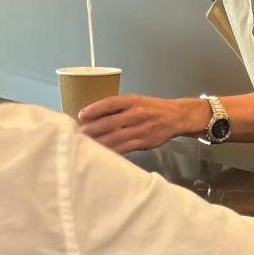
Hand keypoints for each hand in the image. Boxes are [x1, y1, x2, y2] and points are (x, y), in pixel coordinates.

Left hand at [78, 95, 208, 153]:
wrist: (175, 117)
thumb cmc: (152, 108)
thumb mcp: (137, 101)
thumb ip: (119, 107)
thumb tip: (94, 114)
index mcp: (132, 101)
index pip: (110, 103)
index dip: (95, 109)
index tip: (81, 115)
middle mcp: (136, 114)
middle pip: (109, 122)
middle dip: (92, 129)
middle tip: (78, 134)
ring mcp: (140, 129)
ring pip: (115, 137)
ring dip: (99, 142)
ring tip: (85, 145)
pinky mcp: (143, 142)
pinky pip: (124, 148)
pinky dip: (112, 151)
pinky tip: (101, 153)